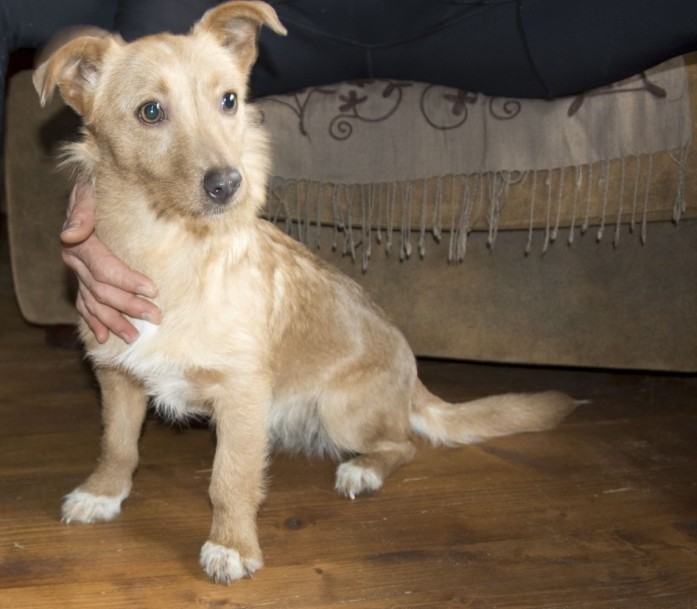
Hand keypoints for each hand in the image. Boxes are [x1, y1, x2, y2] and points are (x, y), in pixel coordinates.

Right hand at [61, 180, 161, 343]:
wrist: (89, 190)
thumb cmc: (96, 188)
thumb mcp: (88, 190)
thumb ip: (82, 210)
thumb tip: (70, 234)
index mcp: (81, 244)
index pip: (104, 268)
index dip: (127, 281)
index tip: (152, 290)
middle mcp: (76, 262)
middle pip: (102, 290)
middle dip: (129, 306)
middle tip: (155, 317)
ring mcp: (77, 273)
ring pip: (94, 303)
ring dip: (114, 321)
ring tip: (133, 336)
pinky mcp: (81, 279)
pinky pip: (83, 305)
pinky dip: (93, 321)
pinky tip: (105, 336)